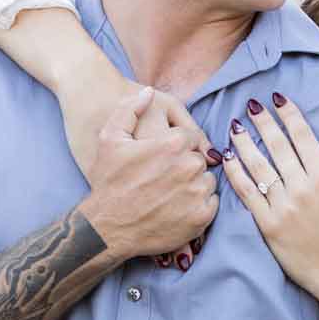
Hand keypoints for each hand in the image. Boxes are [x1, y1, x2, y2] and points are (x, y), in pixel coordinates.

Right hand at [79, 85, 218, 260]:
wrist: (107, 227)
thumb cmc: (109, 182)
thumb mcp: (110, 139)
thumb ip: (130, 109)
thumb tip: (148, 92)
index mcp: (173, 144)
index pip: (190, 138)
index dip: (176, 147)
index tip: (162, 158)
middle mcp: (190, 166)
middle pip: (200, 159)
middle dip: (185, 165)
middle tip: (163, 178)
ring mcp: (197, 193)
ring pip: (207, 181)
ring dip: (194, 185)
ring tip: (169, 193)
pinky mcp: (201, 217)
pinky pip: (211, 203)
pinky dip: (199, 205)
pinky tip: (177, 207)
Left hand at [222, 93, 318, 304]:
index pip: (303, 138)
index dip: (290, 116)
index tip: (279, 100)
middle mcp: (302, 189)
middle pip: (277, 147)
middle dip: (263, 122)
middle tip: (252, 104)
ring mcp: (282, 206)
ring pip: (258, 166)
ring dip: (244, 142)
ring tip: (234, 124)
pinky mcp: (267, 224)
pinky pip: (247, 193)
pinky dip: (236, 173)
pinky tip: (228, 157)